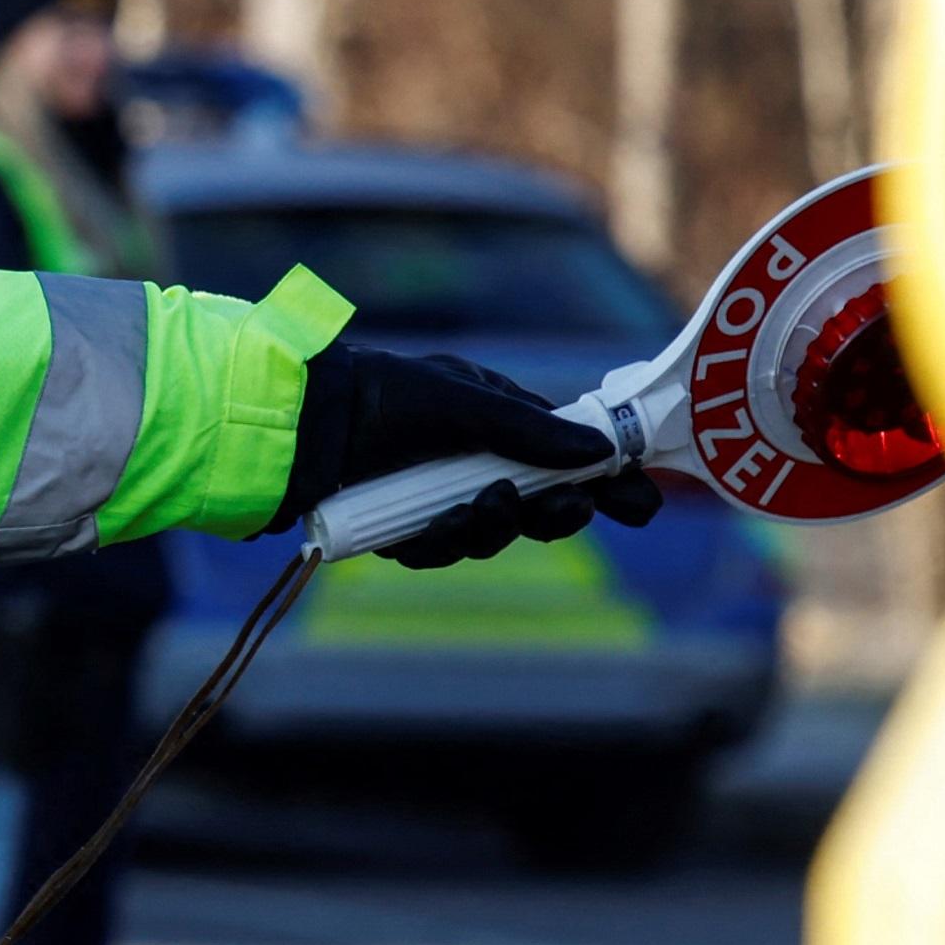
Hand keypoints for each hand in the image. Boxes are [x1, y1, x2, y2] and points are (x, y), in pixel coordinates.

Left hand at [272, 340, 665, 566]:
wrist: (303, 420)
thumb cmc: (385, 392)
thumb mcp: (465, 399)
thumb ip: (530, 430)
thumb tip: (602, 451)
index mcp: (496, 427)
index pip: (565, 464)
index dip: (604, 487)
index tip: (641, 505)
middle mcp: (470, 467)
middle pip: (536, 510)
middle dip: (556, 515)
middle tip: (568, 510)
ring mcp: (434, 501)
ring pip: (489, 537)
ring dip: (496, 527)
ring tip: (487, 505)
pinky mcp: (398, 531)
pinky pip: (437, 552)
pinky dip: (442, 542)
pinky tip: (433, 526)